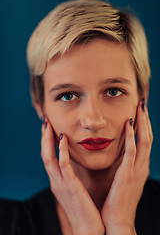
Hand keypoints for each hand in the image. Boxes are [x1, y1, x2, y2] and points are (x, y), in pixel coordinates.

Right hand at [41, 119, 104, 234]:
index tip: (49, 128)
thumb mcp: (74, 191)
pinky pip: (63, 166)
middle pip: (44, 155)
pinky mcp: (70, 187)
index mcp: (58, 181)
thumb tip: (74, 167)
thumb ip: (71, 178)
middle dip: (43, 138)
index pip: (48, 157)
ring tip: (48, 125)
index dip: (47, 142)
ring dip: (47, 140)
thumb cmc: (84, 210)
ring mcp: (61, 184)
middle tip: (45, 122)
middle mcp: (56, 181)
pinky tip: (62, 138)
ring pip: (49, 158)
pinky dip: (61, 151)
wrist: (89, 230)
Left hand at [101, 100, 152, 234]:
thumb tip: (118, 153)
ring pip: (144, 141)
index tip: (139, 110)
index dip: (144, 124)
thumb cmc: (117, 200)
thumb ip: (122, 165)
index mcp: (139, 167)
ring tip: (140, 107)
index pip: (145, 140)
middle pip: (148, 137)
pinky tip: (129, 124)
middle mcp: (141, 166)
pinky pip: (132, 152)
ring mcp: (136, 170)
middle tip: (142, 102)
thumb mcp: (122, 179)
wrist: (117, 221)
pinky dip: (132, 137)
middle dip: (146, 119)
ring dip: (142, 123)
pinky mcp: (128, 175)